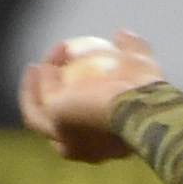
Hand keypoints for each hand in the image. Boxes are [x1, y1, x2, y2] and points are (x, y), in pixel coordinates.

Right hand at [17, 30, 164, 163]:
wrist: (140, 105)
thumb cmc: (148, 91)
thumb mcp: (140, 63)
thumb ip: (131, 49)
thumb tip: (120, 34)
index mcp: (106, 144)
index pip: (83, 126)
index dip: (76, 101)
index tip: (74, 76)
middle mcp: (83, 149)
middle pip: (55, 125)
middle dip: (47, 103)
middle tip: (47, 74)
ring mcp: (66, 140)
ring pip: (39, 116)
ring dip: (34, 92)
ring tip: (37, 67)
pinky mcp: (53, 124)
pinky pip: (36, 103)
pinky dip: (35, 85)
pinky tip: (39, 65)